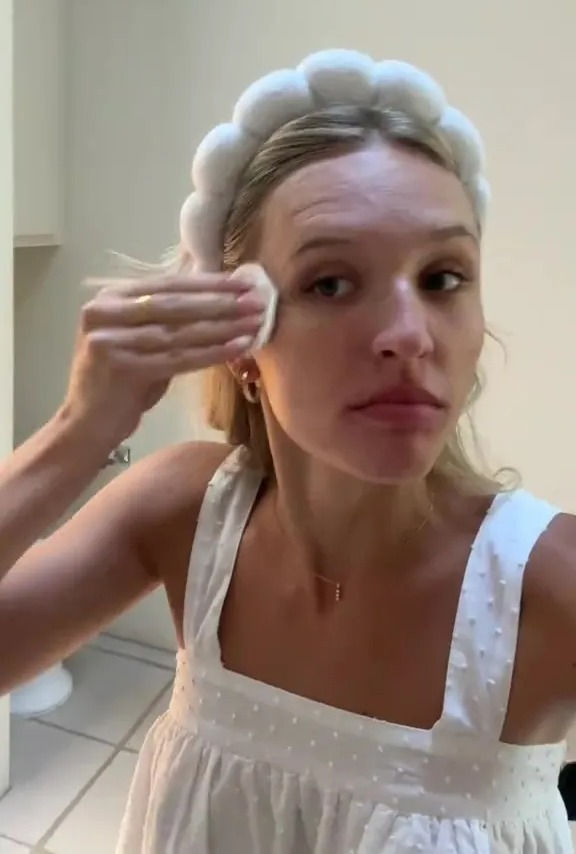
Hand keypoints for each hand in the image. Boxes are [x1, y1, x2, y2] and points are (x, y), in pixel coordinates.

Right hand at [62, 273, 264, 441]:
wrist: (87, 425)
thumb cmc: (122, 382)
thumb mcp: (142, 340)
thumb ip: (169, 317)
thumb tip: (220, 294)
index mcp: (110, 298)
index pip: (169, 284)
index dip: (210, 283)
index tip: (246, 283)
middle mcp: (105, 312)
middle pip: (175, 305)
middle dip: (221, 302)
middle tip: (258, 300)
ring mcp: (109, 340)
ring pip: (179, 332)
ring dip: (223, 327)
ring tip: (255, 323)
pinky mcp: (120, 368)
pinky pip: (177, 359)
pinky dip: (210, 354)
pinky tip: (237, 348)